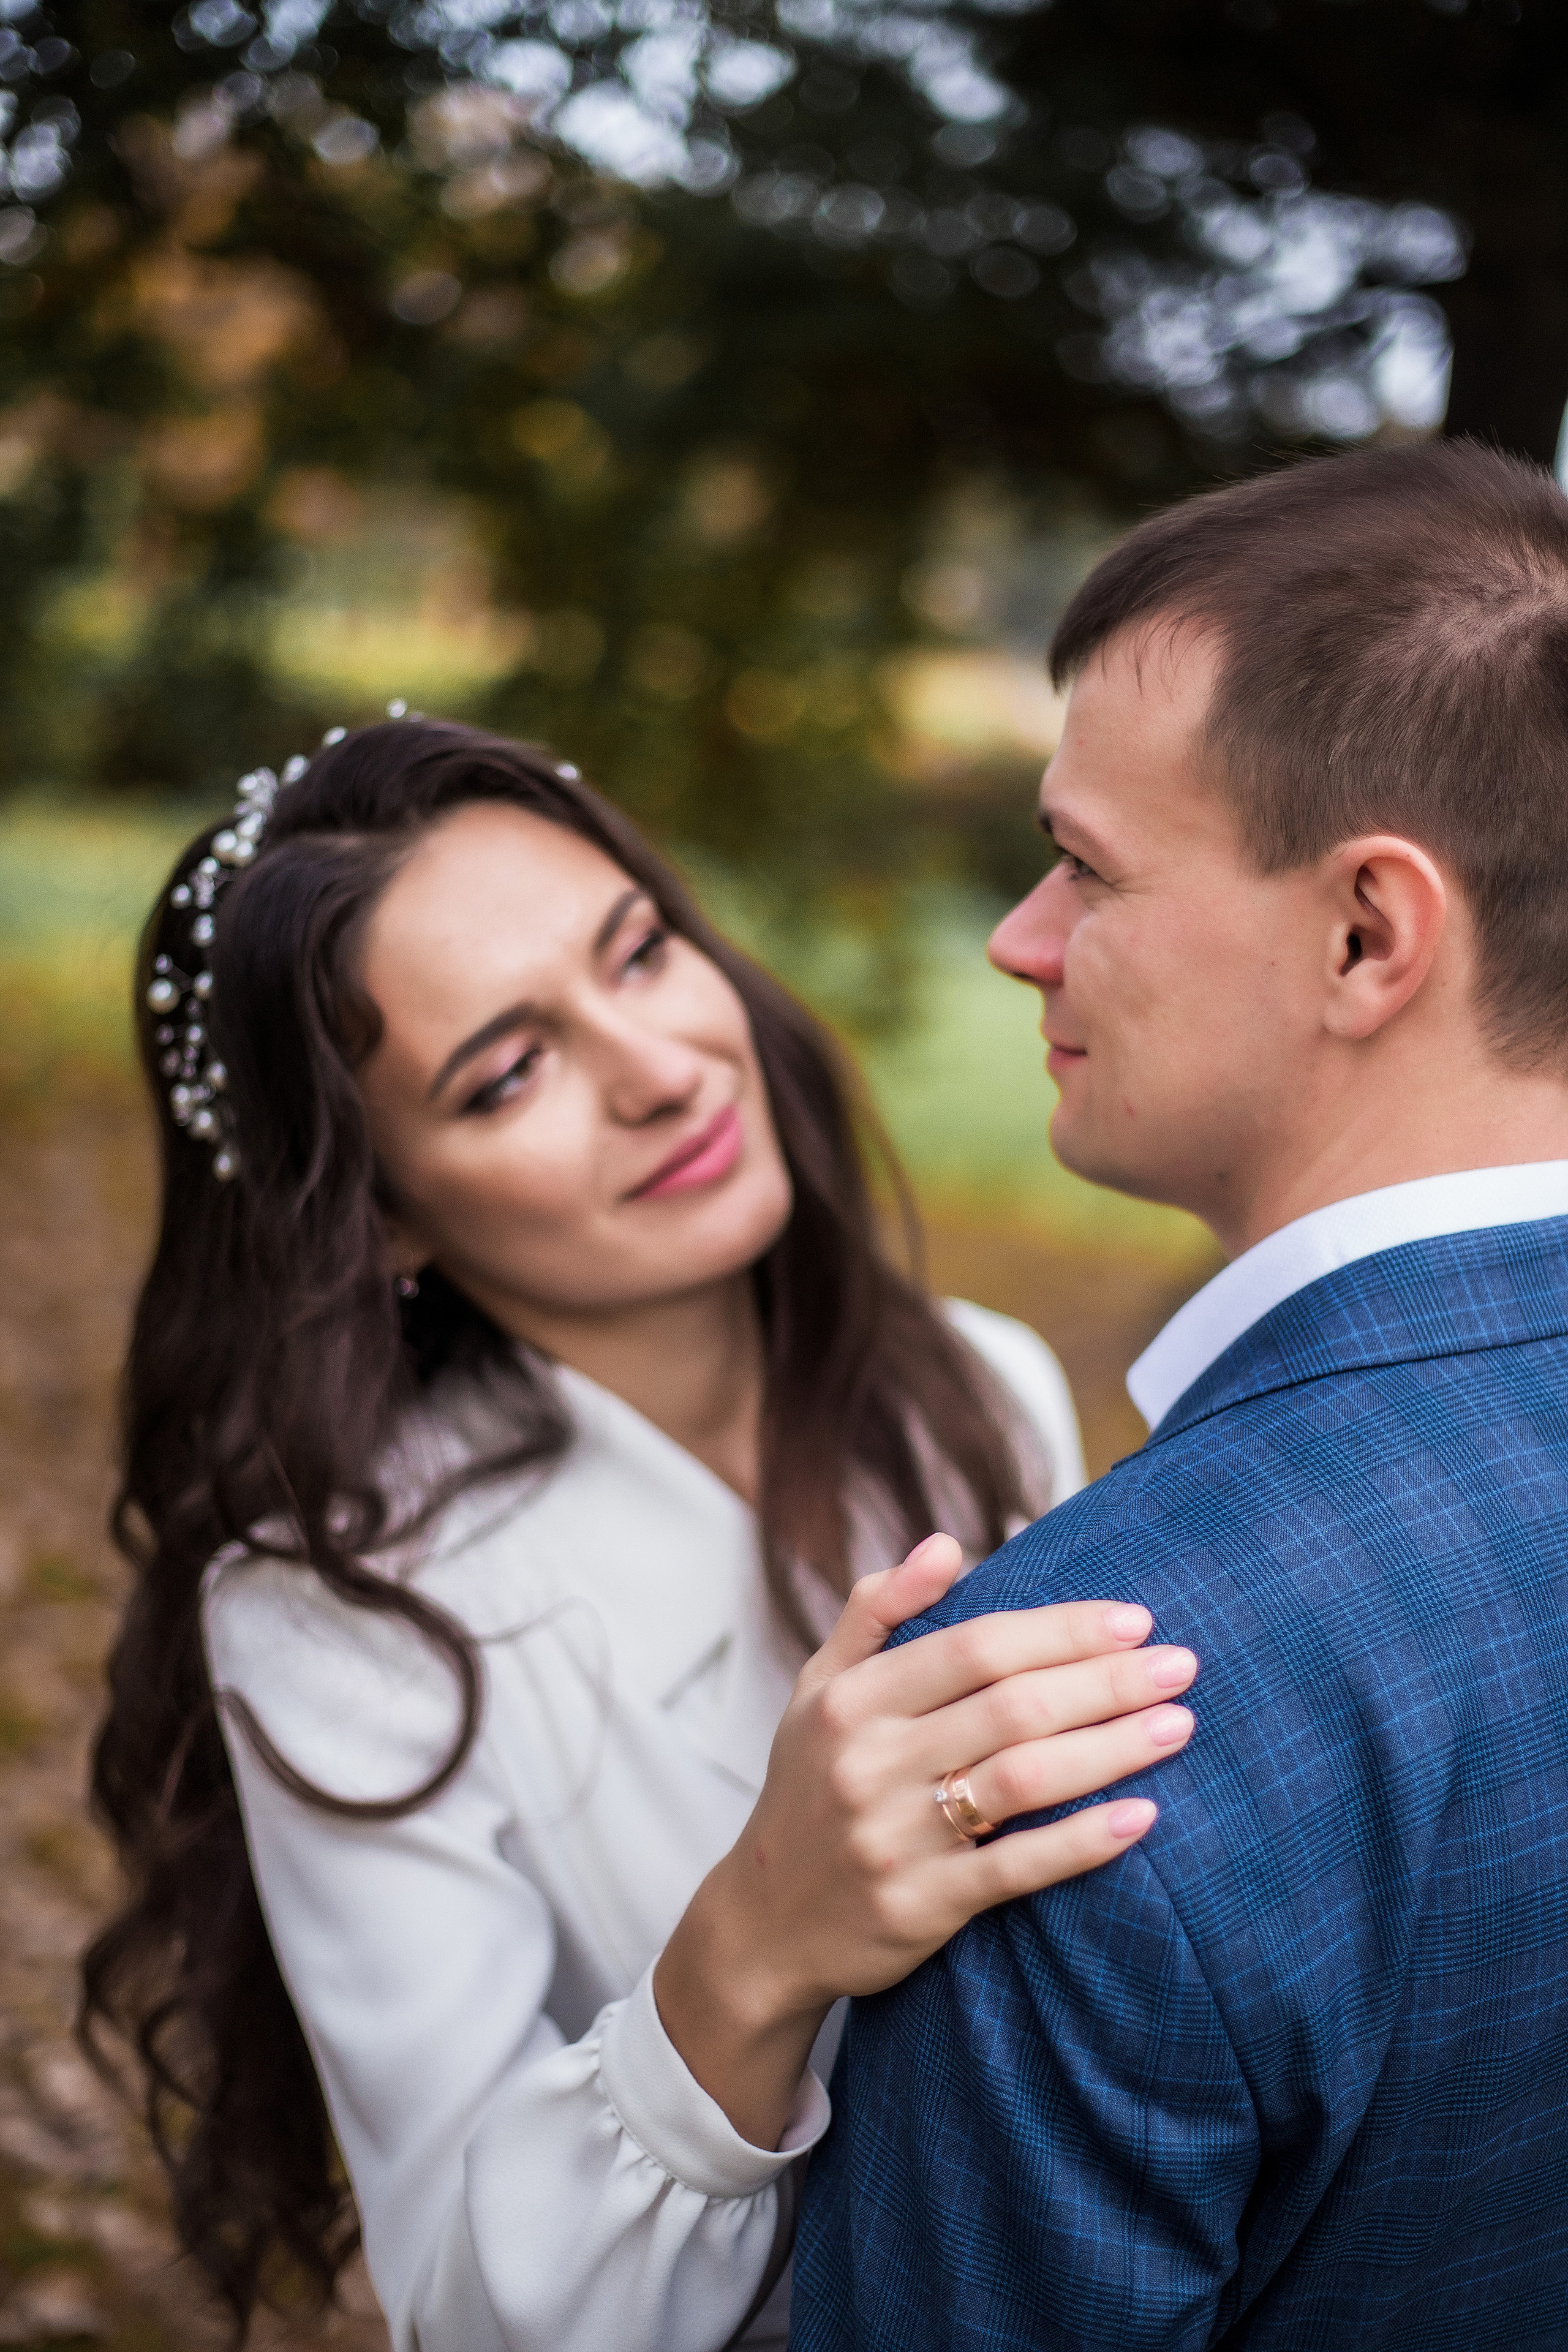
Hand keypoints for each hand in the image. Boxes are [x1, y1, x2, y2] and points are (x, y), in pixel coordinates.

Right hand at [654, 1532, 1195, 2147]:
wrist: (765, 1926)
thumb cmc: (811, 1787)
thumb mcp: (820, 1689)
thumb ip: (878, 1610)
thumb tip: (947, 1545)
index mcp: (853, 1700)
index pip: (976, 1646)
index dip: (1060, 1629)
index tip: (1135, 1619)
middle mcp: (871, 1762)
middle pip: (1011, 1706)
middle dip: (1106, 1681)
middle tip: (1183, 1664)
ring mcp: (895, 1837)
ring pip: (1023, 1780)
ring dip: (1111, 1749)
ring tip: (1179, 1726)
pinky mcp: (921, 1907)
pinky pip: (1016, 1870)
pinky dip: (1082, 1842)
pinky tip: (1141, 1817)